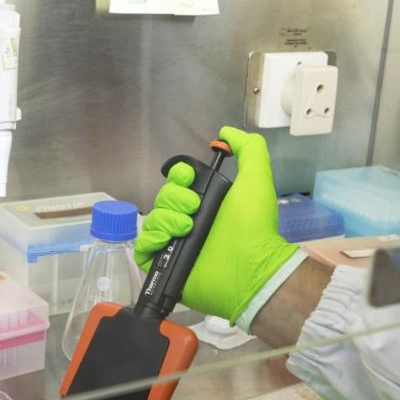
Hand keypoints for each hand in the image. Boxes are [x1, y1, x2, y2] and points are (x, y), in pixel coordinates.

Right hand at [134, 126, 298, 323]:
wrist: (251, 266)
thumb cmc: (254, 226)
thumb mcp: (257, 178)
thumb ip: (248, 149)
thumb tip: (227, 132)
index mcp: (206, 202)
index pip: (177, 182)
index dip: (178, 176)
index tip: (189, 179)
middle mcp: (189, 221)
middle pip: (161, 199)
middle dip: (174, 199)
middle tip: (194, 210)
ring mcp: (176, 244)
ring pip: (152, 221)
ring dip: (166, 220)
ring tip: (187, 229)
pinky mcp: (165, 265)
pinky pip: (143, 248)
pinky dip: (151, 241)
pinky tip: (168, 241)